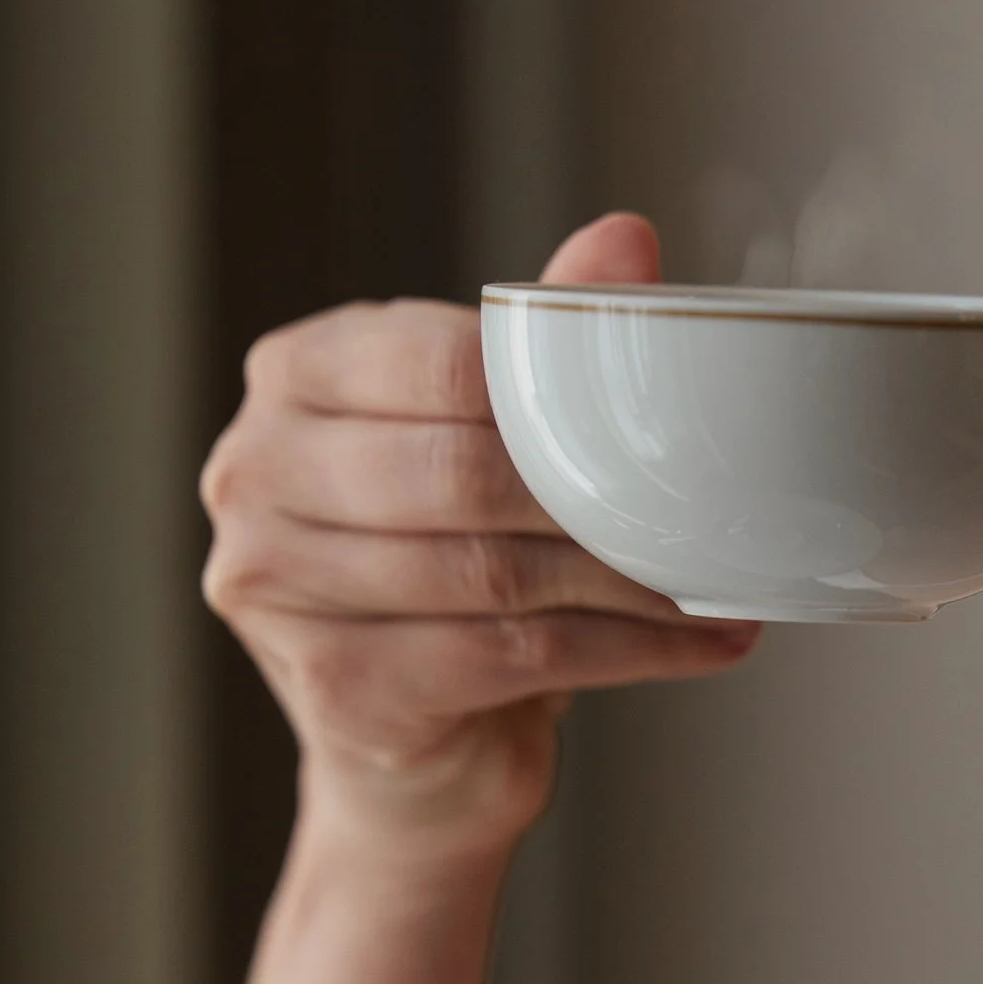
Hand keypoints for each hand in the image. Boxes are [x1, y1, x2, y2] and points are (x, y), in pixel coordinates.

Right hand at [200, 213, 756, 858]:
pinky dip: (623, 650)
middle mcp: (258, 471)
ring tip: (724, 578)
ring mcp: (274, 584)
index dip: (561, 397)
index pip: (443, 361)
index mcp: (295, 374)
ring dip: (631, 581)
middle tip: (712, 511)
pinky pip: (507, 656)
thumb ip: (542, 341)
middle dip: (604, 497)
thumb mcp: (487, 437)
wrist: (413, 744)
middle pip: (465, 474)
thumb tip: (625, 238)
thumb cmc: (450, 564)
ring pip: (494, 572)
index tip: (663, 425)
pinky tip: (697, 642)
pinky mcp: (335, 684)